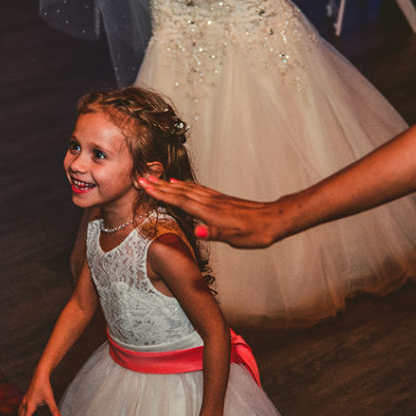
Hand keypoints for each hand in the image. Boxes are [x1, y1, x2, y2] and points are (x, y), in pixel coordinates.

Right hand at [18, 373, 60, 415]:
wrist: (39, 375)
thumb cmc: (44, 386)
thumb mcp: (50, 398)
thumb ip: (54, 409)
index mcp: (30, 405)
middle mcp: (25, 403)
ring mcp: (24, 400)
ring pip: (20, 413)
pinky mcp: (25, 397)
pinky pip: (21, 408)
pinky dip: (21, 414)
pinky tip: (24, 414)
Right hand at [139, 176, 282, 247]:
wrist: (274, 220)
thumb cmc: (255, 232)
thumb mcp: (236, 237)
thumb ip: (215, 233)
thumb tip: (198, 232)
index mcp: (210, 212)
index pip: (181, 200)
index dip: (161, 194)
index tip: (145, 185)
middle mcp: (210, 202)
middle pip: (180, 191)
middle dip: (159, 185)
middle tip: (141, 177)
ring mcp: (215, 199)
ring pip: (187, 189)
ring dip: (170, 184)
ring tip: (155, 179)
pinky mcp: (221, 199)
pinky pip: (197, 190)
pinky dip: (185, 186)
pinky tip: (181, 184)